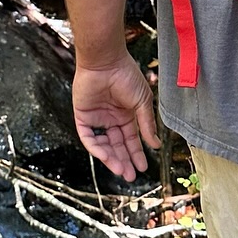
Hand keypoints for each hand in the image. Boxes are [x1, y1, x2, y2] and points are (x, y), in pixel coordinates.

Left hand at [73, 54, 160, 181]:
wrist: (106, 61)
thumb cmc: (126, 76)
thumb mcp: (142, 102)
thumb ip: (146, 124)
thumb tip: (155, 144)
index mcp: (126, 114)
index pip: (131, 139)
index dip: (136, 153)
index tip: (144, 167)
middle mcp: (111, 118)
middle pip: (117, 145)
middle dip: (124, 160)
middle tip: (131, 176)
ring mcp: (96, 117)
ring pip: (103, 144)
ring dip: (112, 158)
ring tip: (121, 170)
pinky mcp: (82, 116)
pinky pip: (88, 137)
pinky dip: (97, 148)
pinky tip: (107, 156)